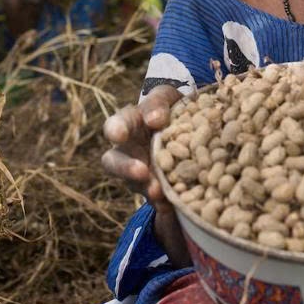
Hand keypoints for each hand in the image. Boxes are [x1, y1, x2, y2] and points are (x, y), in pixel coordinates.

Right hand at [103, 85, 189, 262]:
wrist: (190, 126)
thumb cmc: (173, 107)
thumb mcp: (167, 97)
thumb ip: (158, 104)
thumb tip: (155, 120)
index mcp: (129, 124)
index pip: (116, 125)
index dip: (116, 130)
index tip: (121, 134)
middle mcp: (129, 151)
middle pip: (114, 162)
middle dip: (125, 168)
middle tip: (141, 171)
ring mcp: (141, 173)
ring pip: (135, 184)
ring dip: (147, 188)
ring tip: (159, 192)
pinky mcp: (157, 190)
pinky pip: (156, 200)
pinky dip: (163, 204)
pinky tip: (171, 207)